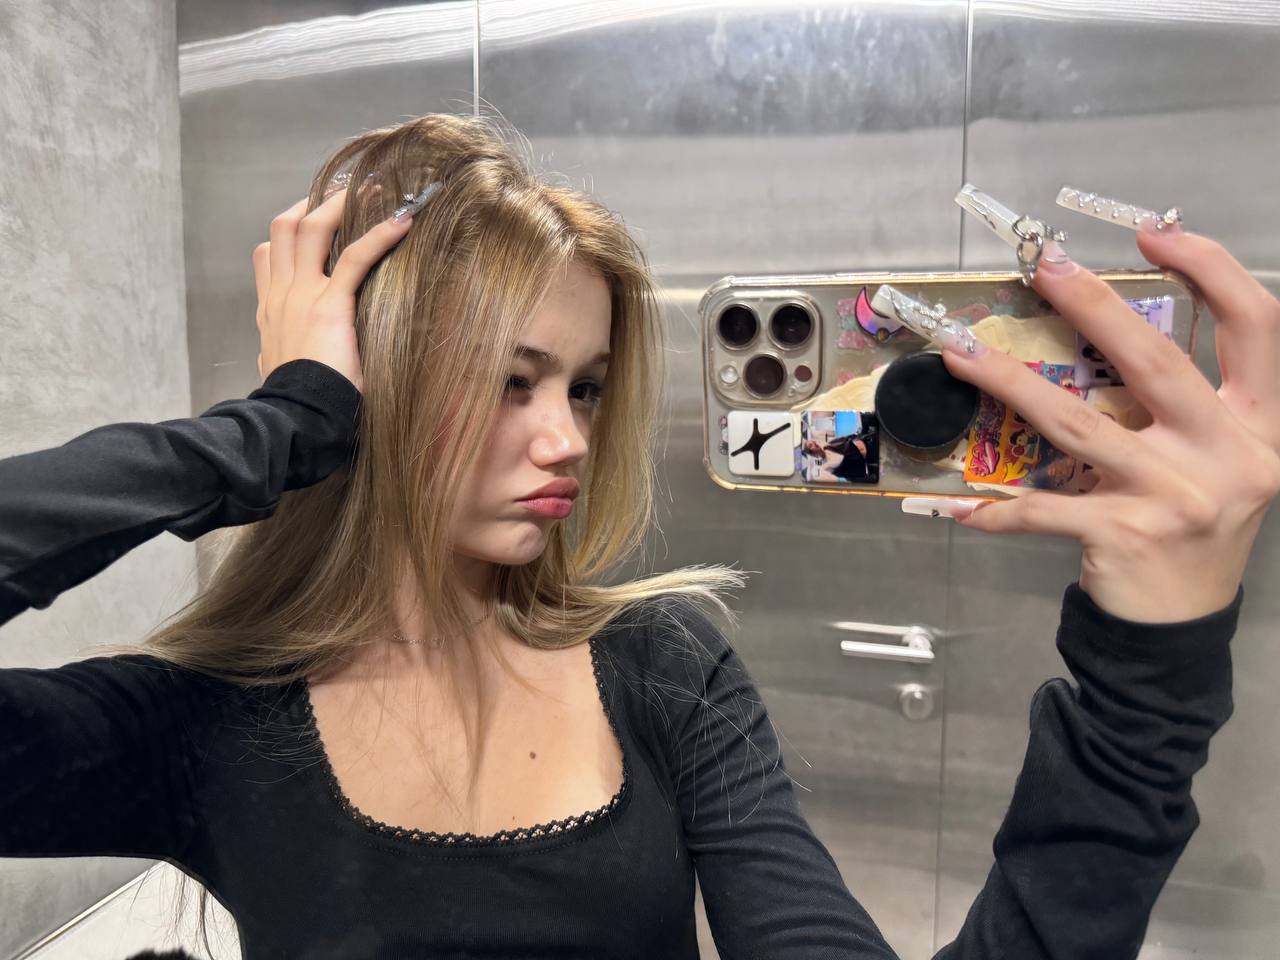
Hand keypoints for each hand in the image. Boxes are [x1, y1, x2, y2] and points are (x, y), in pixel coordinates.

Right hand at [251, 186, 413, 393]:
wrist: (294, 420)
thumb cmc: (298, 406)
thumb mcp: (284, 374)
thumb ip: (287, 357)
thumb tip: (294, 360)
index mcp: (270, 313)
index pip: (267, 257)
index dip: (287, 233)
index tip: (311, 219)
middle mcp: (280, 297)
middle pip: (284, 229)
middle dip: (313, 203)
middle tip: (343, 190)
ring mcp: (300, 297)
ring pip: (310, 228)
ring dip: (341, 204)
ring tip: (372, 190)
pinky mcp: (328, 305)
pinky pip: (353, 258)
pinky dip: (379, 234)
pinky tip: (402, 221)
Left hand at [939, 228, 1279, 622]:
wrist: (1183, 622)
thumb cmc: (1196, 523)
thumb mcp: (1223, 459)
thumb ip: (1193, 403)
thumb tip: (1107, 327)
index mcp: (1260, 426)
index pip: (1256, 327)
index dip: (1211, 270)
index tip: (1157, 232)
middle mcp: (1228, 455)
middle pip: (1156, 361)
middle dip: (1093, 305)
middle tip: (1044, 264)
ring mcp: (1175, 496)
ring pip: (1078, 423)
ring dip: (1010, 383)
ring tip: (961, 353)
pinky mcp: (1123, 533)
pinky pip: (1043, 510)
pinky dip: (998, 509)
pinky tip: (957, 505)